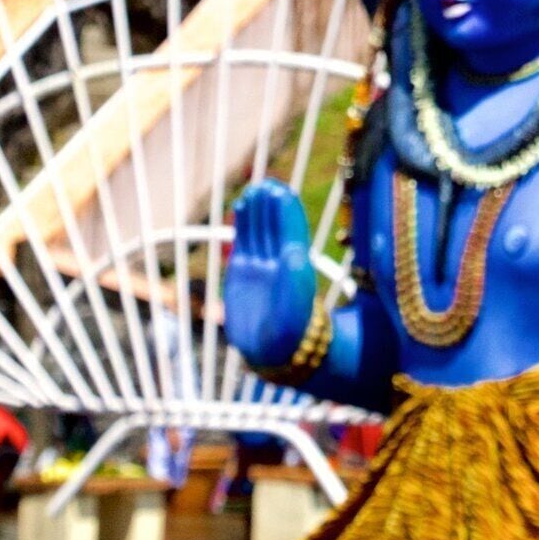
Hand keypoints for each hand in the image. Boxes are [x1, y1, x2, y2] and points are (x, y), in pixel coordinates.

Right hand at [223, 180, 318, 368]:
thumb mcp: (294, 308)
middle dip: (270, 207)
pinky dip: (243, 225)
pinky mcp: (243, 272)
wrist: (272, 353)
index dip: (286, 212)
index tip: (279, 191)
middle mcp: (279, 262)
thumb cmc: (289, 333)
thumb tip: (297, 253)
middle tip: (264, 186)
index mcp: (296, 266)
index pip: (291, 231)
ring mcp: (261, 265)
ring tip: (252, 191)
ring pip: (259, 231)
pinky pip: (244, 242)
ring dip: (257, 212)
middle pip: (274, 227)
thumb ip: (294, 282)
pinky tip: (241, 207)